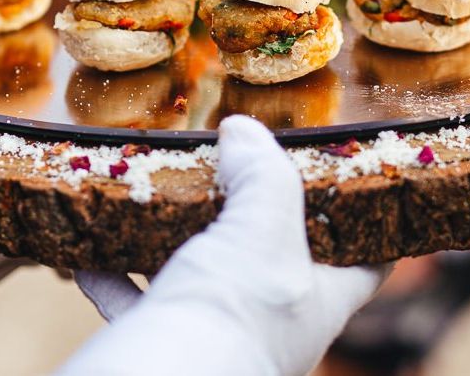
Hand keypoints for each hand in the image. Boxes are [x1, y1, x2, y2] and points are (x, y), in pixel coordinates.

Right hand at [62, 116, 385, 375]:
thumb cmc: (234, 314)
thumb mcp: (263, 230)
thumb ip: (262, 174)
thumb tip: (243, 130)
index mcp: (316, 297)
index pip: (367, 262)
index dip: (372, 225)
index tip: (360, 185)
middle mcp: (272, 320)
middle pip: (273, 260)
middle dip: (255, 217)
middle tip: (239, 171)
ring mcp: (216, 331)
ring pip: (202, 277)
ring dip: (179, 239)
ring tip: (168, 197)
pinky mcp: (164, 340)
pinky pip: (138, 300)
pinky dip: (117, 273)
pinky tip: (98, 247)